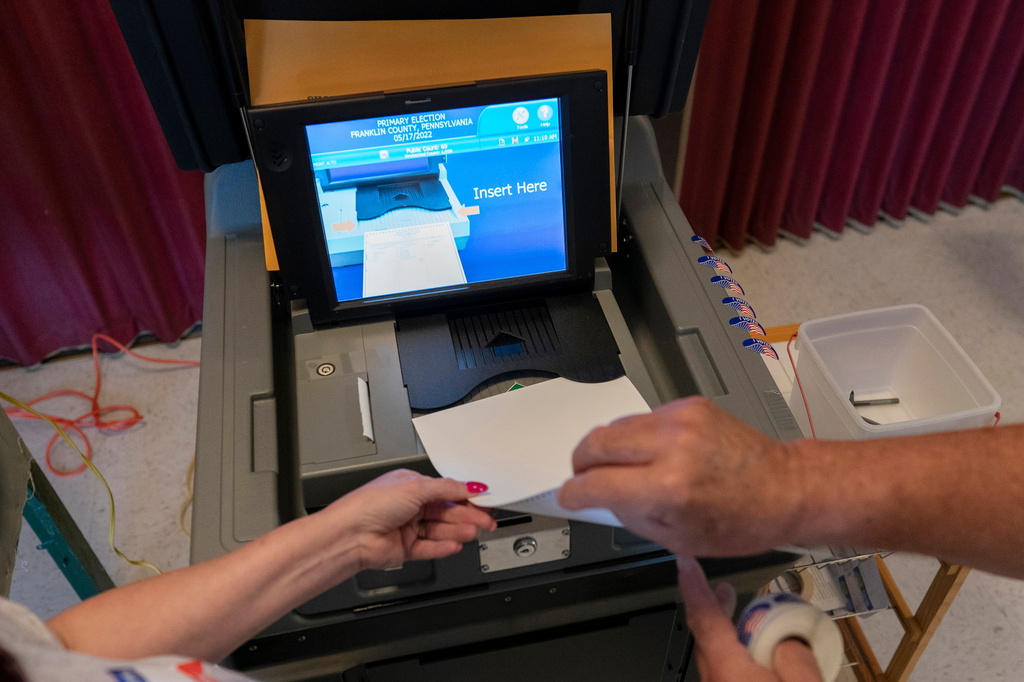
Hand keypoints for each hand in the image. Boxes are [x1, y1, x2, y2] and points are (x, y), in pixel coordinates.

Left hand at [324, 469, 496, 571]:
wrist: (349, 535)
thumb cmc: (369, 505)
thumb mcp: (415, 487)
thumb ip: (446, 489)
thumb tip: (469, 486)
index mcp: (410, 486)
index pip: (445, 491)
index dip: (465, 497)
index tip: (484, 502)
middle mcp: (409, 507)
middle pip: (446, 512)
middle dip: (467, 516)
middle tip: (487, 521)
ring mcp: (407, 528)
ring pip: (440, 530)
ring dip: (457, 531)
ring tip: (472, 532)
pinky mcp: (405, 549)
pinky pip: (430, 548)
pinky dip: (443, 547)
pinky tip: (456, 545)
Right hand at [557, 396, 805, 556]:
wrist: (785, 487)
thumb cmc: (742, 520)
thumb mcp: (678, 538)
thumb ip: (630, 515)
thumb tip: (600, 496)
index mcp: (667, 487)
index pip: (595, 484)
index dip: (574, 493)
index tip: (570, 496)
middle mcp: (671, 446)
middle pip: (595, 443)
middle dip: (582, 463)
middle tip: (586, 478)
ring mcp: (680, 419)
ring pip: (615, 426)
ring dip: (608, 447)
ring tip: (621, 467)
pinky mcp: (689, 405)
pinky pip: (643, 417)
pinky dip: (638, 435)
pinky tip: (652, 453)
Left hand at [678, 558, 822, 681]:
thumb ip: (796, 657)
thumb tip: (789, 638)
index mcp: (729, 671)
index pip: (704, 619)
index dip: (695, 587)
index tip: (685, 562)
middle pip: (706, 639)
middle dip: (715, 610)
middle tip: (724, 590)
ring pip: (716, 660)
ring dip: (729, 638)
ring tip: (750, 626)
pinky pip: (725, 675)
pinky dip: (736, 660)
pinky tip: (756, 661)